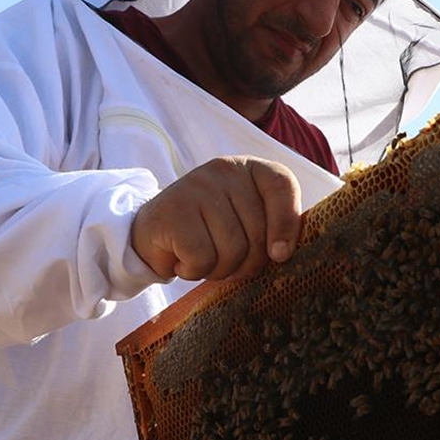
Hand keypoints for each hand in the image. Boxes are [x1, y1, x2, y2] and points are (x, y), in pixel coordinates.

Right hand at [131, 156, 302, 280]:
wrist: (153, 234)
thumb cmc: (210, 233)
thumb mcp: (247, 224)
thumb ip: (272, 230)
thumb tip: (282, 253)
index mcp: (251, 169)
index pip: (282, 186)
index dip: (286, 225)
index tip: (280, 255)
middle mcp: (225, 170)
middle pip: (258, 232)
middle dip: (246, 263)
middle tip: (226, 262)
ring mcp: (197, 186)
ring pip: (232, 249)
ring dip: (219, 270)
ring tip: (204, 258)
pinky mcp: (173, 210)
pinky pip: (202, 258)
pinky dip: (194, 270)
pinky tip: (182, 258)